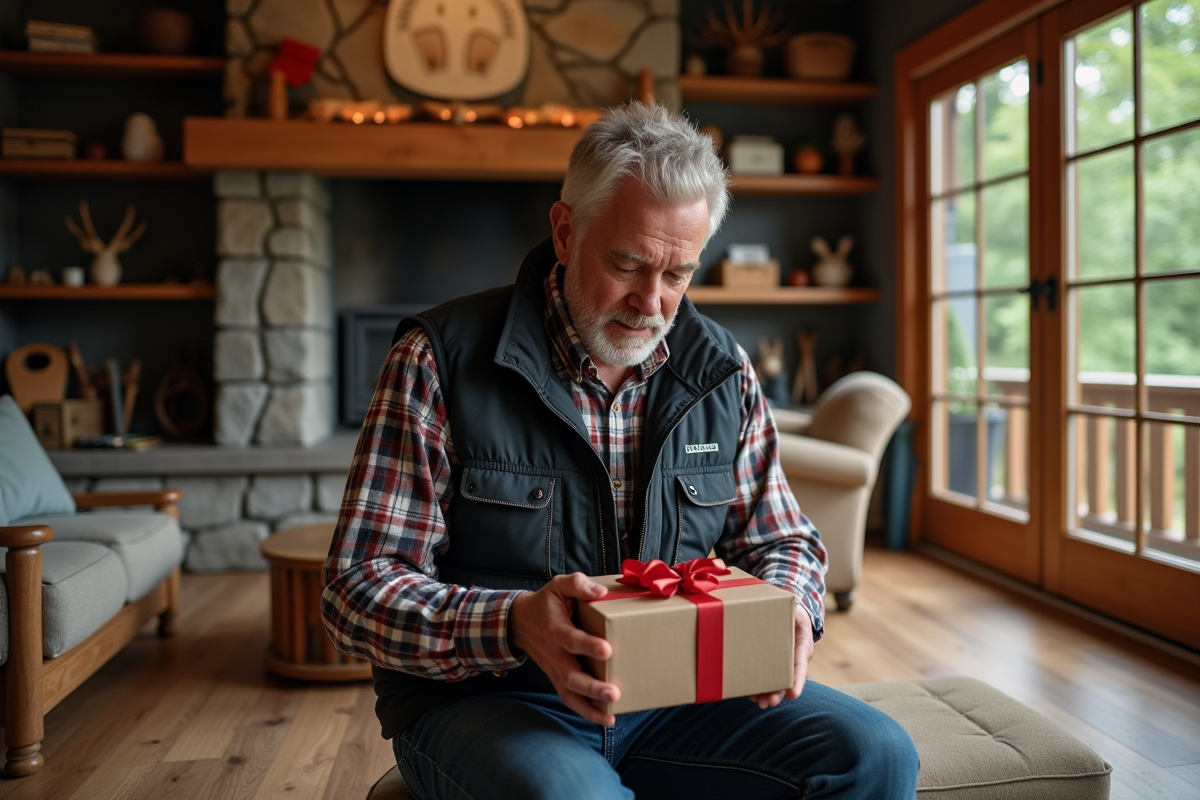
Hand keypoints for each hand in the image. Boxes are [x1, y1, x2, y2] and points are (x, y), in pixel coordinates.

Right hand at [508, 573, 620, 725]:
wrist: (520, 623)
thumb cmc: (546, 603)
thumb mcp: (558, 585)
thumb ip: (578, 584)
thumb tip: (600, 592)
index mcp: (555, 629)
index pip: (571, 640)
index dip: (588, 645)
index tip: (607, 650)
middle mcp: (554, 654)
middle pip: (570, 676)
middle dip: (591, 687)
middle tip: (613, 692)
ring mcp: (554, 670)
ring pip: (569, 693)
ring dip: (590, 707)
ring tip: (610, 715)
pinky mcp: (556, 679)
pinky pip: (569, 699)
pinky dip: (586, 711)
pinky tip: (606, 719)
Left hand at [748, 606, 813, 708]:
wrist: (789, 609)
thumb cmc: (790, 606)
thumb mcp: (791, 604)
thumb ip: (787, 608)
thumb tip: (778, 602)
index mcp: (802, 641)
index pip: (801, 661)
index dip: (798, 679)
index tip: (793, 694)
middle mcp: (795, 655)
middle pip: (789, 677)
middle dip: (779, 692)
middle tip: (768, 702)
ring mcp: (784, 660)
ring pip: (778, 680)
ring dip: (769, 693)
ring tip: (759, 703)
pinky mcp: (772, 661)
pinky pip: (768, 675)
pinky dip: (760, 685)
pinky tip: (750, 694)